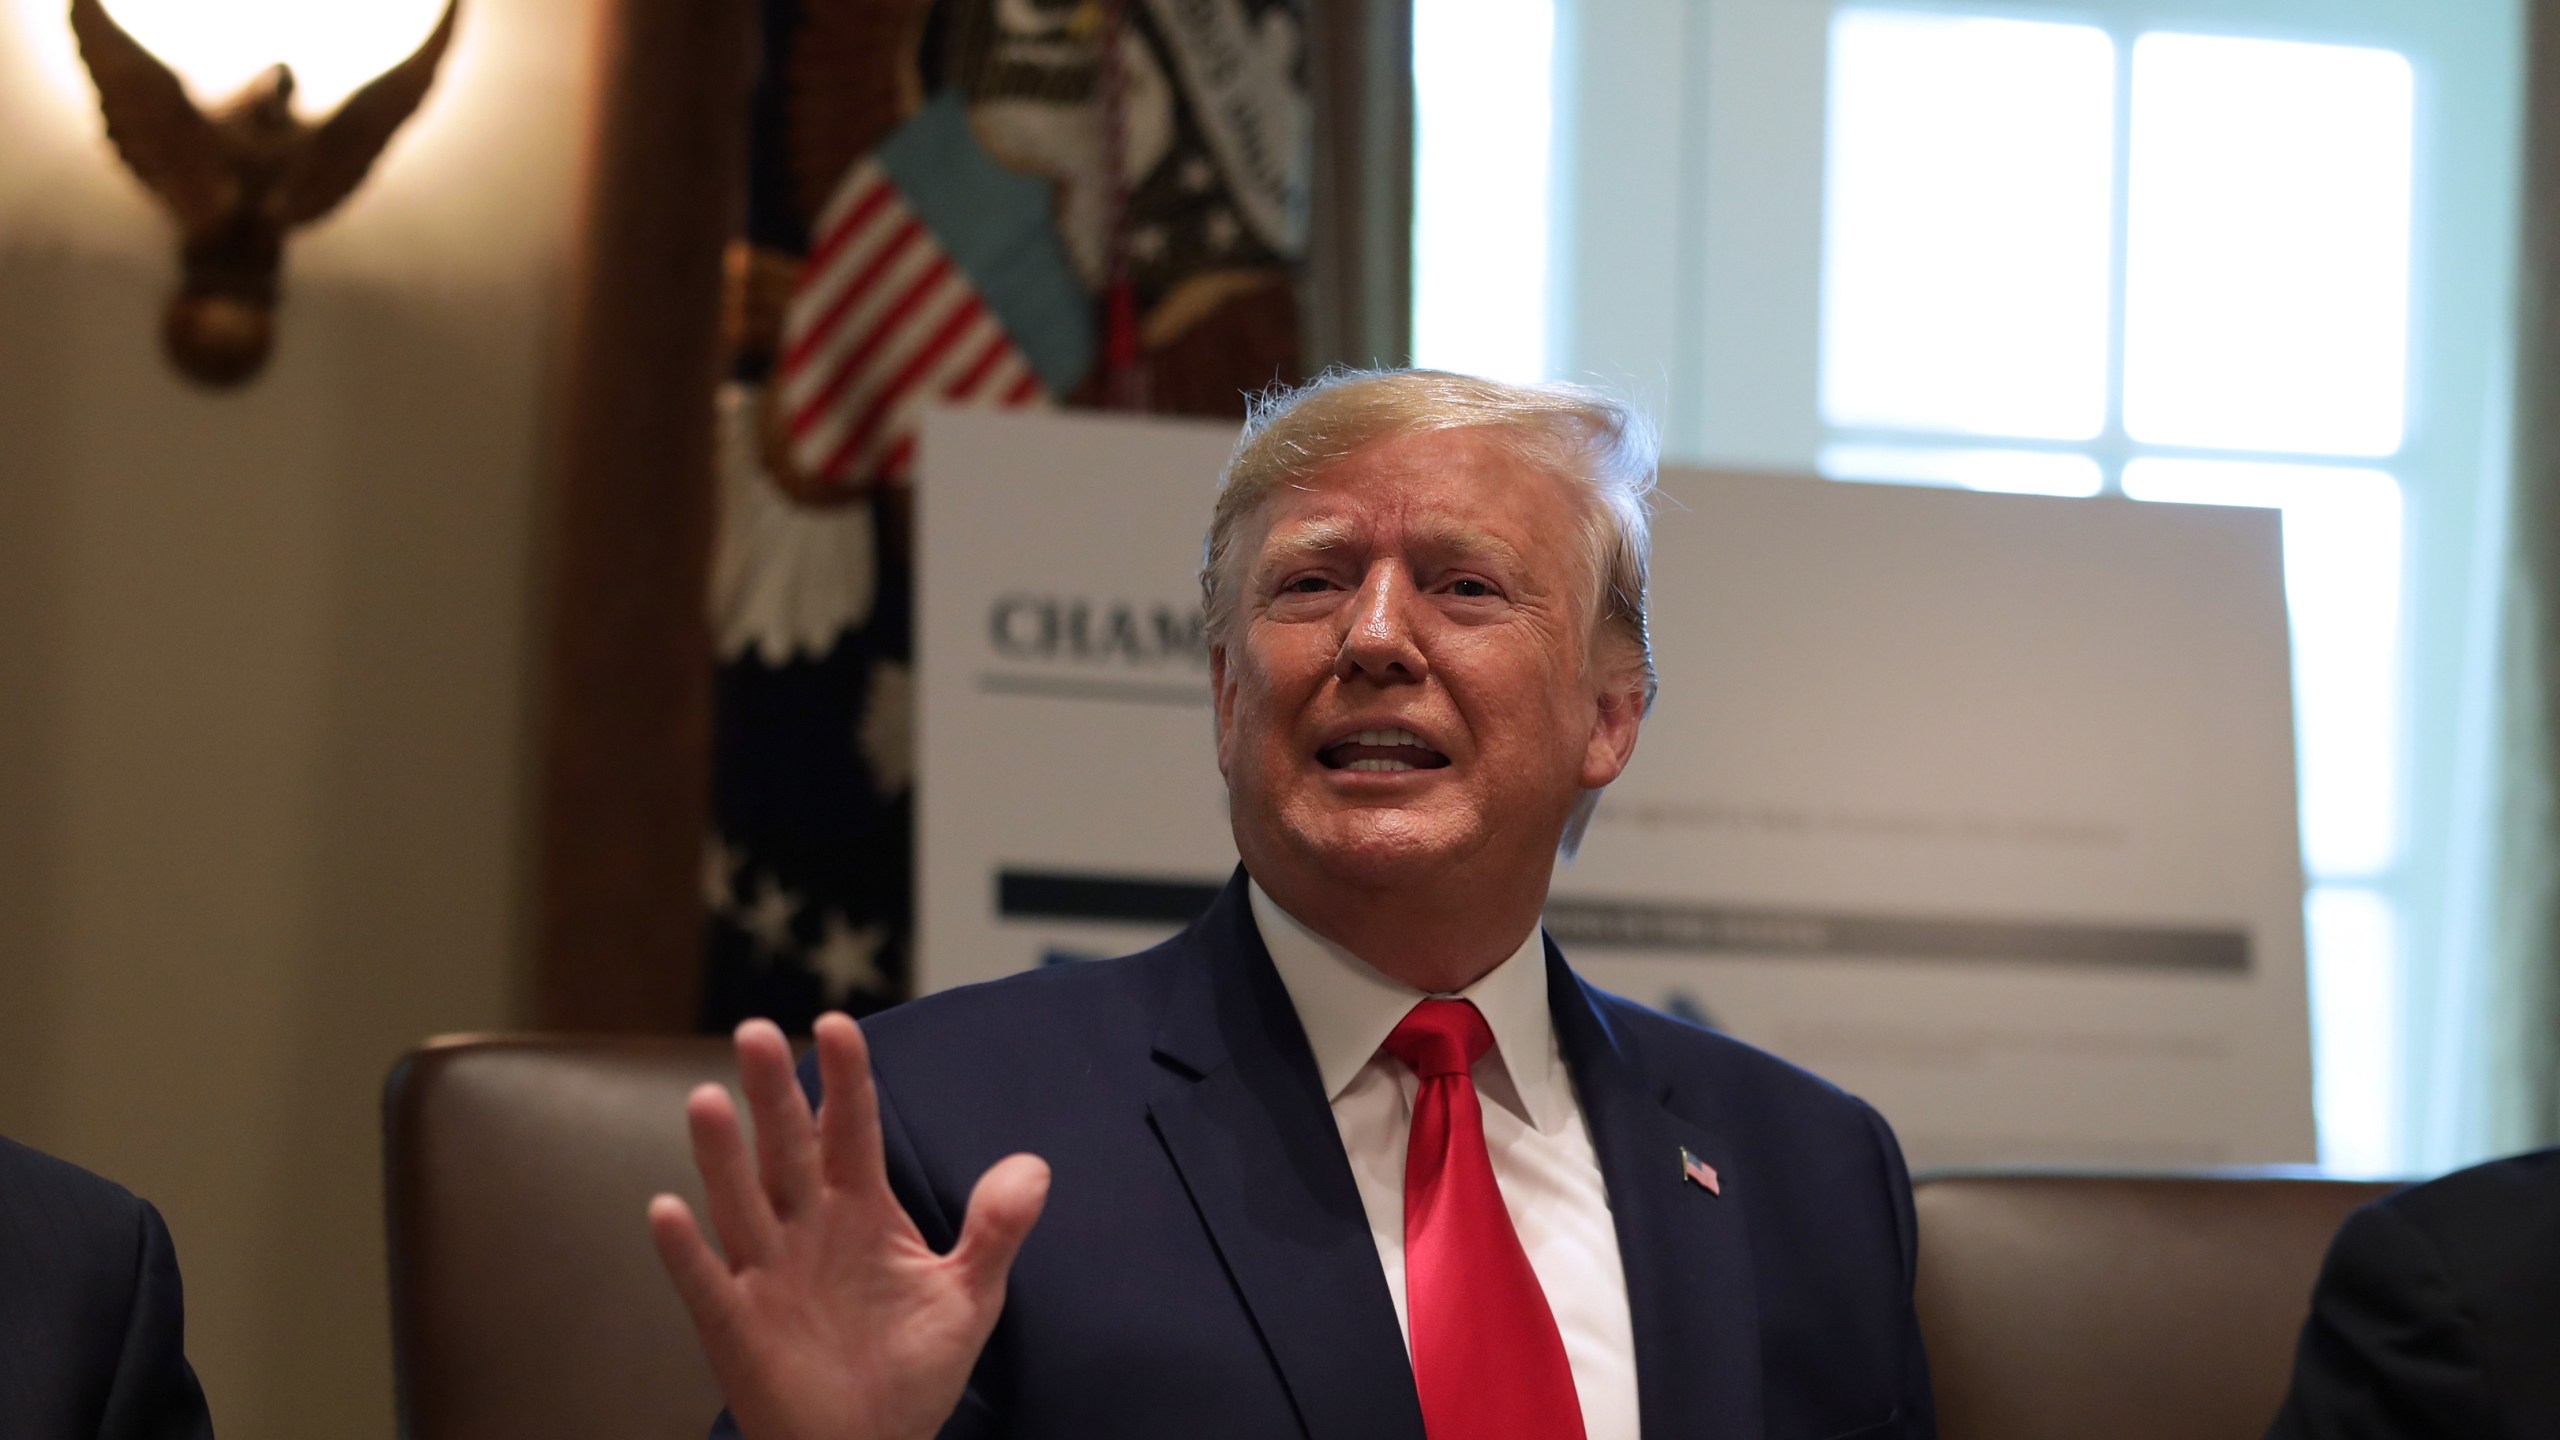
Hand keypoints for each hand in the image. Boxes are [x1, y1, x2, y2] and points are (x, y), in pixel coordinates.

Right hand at [650, 1014, 1050, 1439]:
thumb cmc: (911, 1370)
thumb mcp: (968, 1297)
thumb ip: (996, 1230)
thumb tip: (1035, 1166)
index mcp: (861, 1209)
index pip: (852, 1129)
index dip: (846, 1079)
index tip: (838, 1025)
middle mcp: (806, 1228)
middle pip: (787, 1148)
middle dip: (774, 1093)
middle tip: (757, 1030)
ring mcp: (768, 1273)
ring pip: (741, 1202)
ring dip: (722, 1155)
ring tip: (708, 1099)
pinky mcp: (737, 1327)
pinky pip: (708, 1283)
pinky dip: (686, 1251)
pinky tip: (668, 1208)